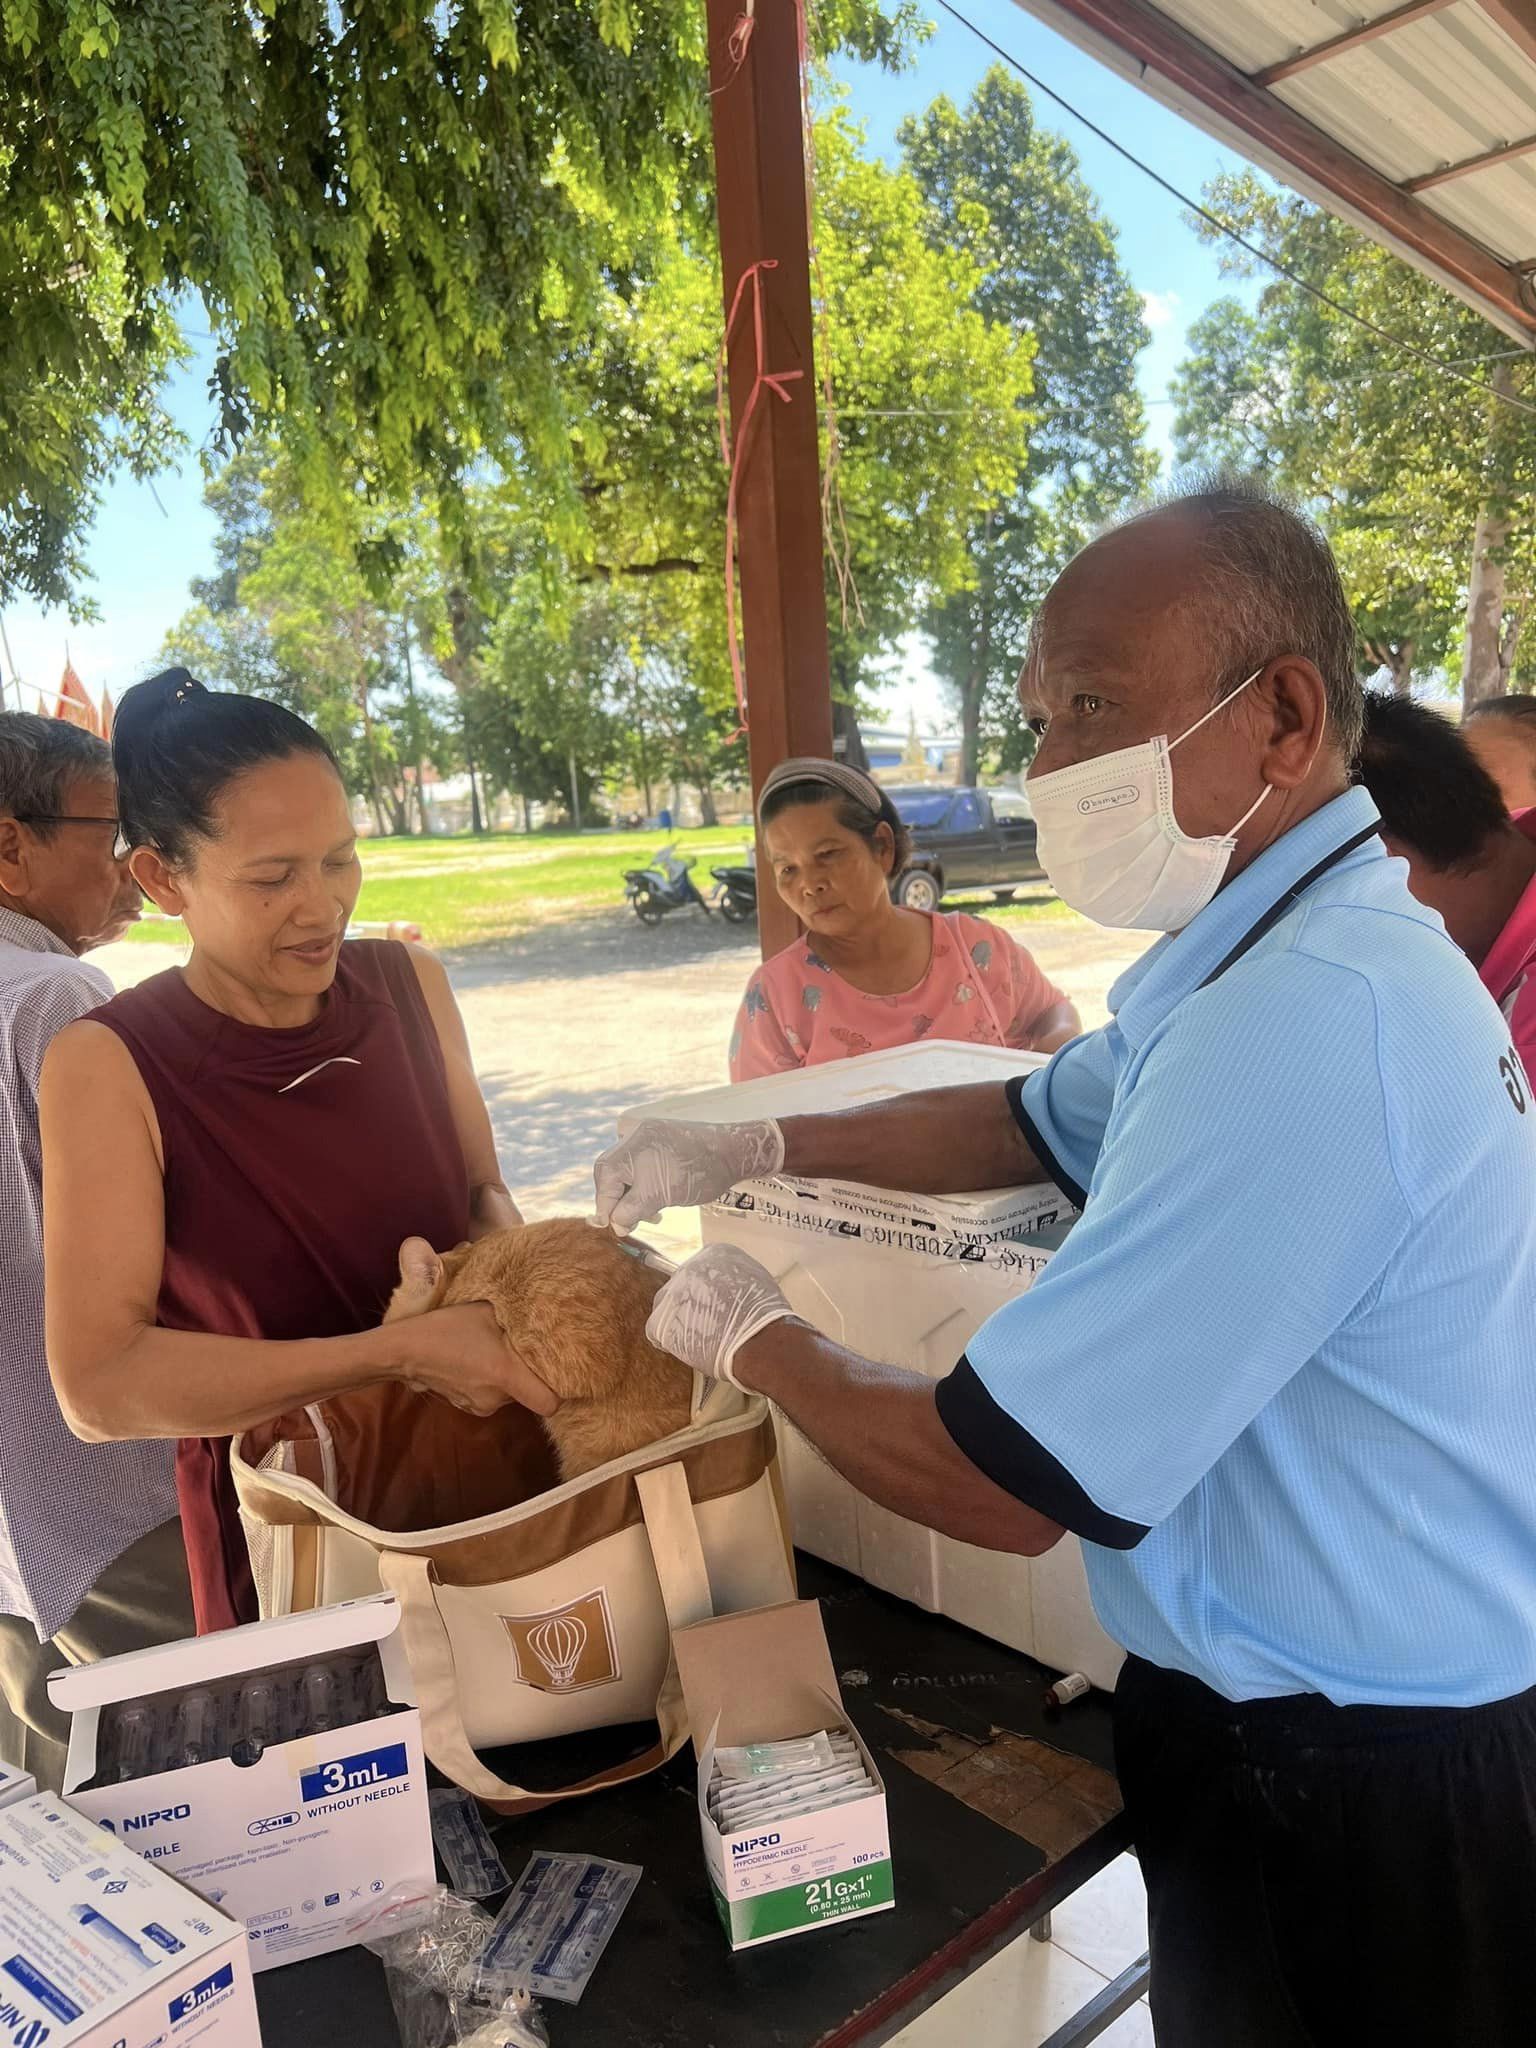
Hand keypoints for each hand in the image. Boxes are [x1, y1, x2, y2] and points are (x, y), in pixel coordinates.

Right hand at [391, 1301, 558, 1418]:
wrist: (403, 1351)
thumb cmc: (447, 1326)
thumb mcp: (487, 1312)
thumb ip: (518, 1319)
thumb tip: (542, 1319)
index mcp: (507, 1375)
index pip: (550, 1404)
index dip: (559, 1391)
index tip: (557, 1372)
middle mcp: (497, 1398)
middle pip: (529, 1394)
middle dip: (528, 1374)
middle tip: (520, 1350)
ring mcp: (480, 1406)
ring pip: (509, 1393)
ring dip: (507, 1377)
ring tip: (494, 1351)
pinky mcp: (466, 1407)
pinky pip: (491, 1395)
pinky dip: (490, 1382)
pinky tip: (476, 1361)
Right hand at [592, 1118, 784, 1233]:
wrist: (734, 1152)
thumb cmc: (698, 1173)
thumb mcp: (659, 1196)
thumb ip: (630, 1210)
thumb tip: (614, 1225)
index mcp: (631, 1147)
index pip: (605, 1181)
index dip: (606, 1207)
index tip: (612, 1228)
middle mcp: (635, 1138)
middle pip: (610, 1174)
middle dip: (617, 1201)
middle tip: (628, 1222)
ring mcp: (649, 1138)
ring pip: (626, 1172)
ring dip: (632, 1196)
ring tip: (651, 1215)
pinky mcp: (662, 1143)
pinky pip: (641, 1166)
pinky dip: (643, 1186)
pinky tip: (657, 1202)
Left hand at [645, 1244, 792, 1385]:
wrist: (759, 1341)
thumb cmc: (765, 1317)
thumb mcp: (756, 1281)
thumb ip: (736, 1278)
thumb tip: (730, 1288)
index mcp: (715, 1254)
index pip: (702, 1271)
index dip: (708, 1292)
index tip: (715, 1305)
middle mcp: (689, 1266)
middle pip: (682, 1287)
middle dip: (692, 1305)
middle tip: (708, 1325)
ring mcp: (673, 1292)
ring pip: (667, 1307)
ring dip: (680, 1322)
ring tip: (701, 1339)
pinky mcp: (661, 1319)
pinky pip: (657, 1331)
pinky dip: (670, 1342)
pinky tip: (689, 1348)